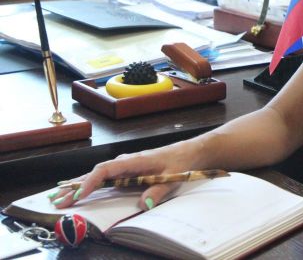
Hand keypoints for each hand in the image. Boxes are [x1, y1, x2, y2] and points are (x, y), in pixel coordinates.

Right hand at [48, 140, 199, 211]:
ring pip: (97, 175)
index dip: (91, 182)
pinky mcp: (127, 171)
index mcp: (134, 161)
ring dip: (79, 186)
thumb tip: (144, 203)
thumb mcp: (173, 177)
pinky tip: (79, 192)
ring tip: (60, 198)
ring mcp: (125, 166)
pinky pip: (105, 178)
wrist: (190, 152)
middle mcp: (126, 161)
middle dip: (76, 187)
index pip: (106, 170)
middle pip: (95, 173)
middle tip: (58, 201)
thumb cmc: (180, 162)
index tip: (79, 194)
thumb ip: (158, 190)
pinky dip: (90, 185)